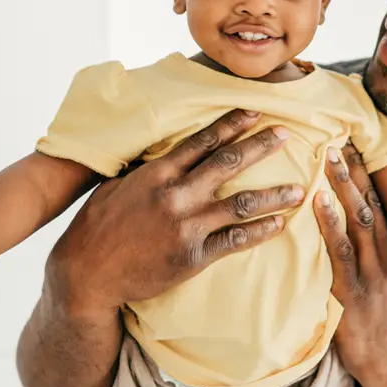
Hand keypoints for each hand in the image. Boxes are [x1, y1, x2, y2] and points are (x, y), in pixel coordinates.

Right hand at [47, 110, 305, 317]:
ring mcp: (186, 226)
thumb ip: (146, 171)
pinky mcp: (192, 256)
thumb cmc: (97, 227)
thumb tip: (163, 154)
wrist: (87, 273)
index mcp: (156, 174)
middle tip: (286, 135)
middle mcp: (175, 195)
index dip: (231, 125)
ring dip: (273, 195)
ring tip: (298, 189)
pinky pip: (235, 241)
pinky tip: (279, 225)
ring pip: (240, 203)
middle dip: (260, 146)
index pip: (201, 142)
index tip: (254, 113)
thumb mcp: (116, 187)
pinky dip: (259, 232)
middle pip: (227, 164)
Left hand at [314, 144, 386, 386]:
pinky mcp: (355, 290)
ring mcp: (375, 272)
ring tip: (327, 155)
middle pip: (372, 201)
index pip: (383, 201)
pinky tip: (316, 201)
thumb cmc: (381, 319)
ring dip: (342, 185)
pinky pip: (340, 250)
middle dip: (355, 168)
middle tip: (337, 135)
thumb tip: (354, 221)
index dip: (368, 171)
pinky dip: (328, 222)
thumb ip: (376, 252)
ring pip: (359, 218)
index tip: (353, 142)